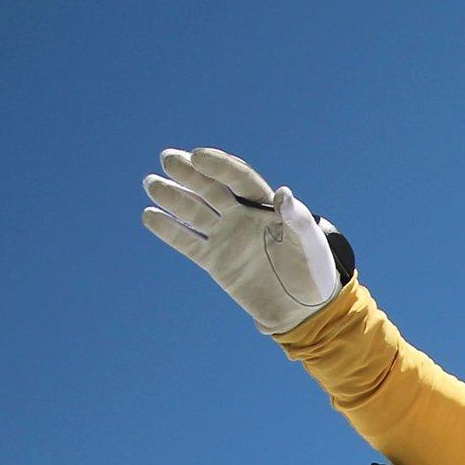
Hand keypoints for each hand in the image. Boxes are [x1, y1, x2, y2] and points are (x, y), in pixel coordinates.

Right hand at [141, 147, 349, 335]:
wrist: (303, 308)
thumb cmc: (314, 270)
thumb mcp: (311, 242)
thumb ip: (298, 218)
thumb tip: (282, 194)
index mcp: (265, 204)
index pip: (238, 178)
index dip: (219, 166)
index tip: (198, 156)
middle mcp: (241, 215)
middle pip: (211, 189)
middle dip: (189, 174)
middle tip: (167, 159)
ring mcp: (226, 236)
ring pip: (195, 211)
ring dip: (173, 197)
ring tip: (151, 183)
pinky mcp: (215, 260)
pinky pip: (188, 242)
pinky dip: (170, 230)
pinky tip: (150, 216)